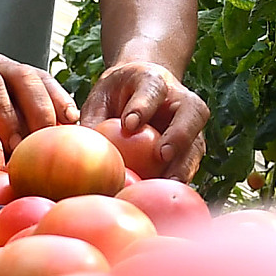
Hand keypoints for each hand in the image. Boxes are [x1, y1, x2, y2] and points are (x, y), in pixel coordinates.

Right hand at [0, 53, 77, 153]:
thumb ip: (5, 125)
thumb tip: (41, 158)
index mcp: (2, 71)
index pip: (38, 77)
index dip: (58, 97)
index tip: (74, 122)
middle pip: (23, 76)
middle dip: (41, 107)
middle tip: (48, 140)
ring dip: (9, 116)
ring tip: (18, 148)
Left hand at [84, 60, 208, 179]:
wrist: (143, 89)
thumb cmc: (116, 94)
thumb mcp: (100, 98)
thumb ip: (93, 119)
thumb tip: (79, 148)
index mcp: (153, 80)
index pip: (152, 90)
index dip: (142, 106)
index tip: (129, 123)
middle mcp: (180, 100)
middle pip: (191, 114)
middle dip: (179, 134)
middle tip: (163, 155)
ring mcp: (191, 125)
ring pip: (196, 142)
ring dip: (186, 164)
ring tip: (170, 184)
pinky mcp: (193, 146)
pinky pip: (191, 163)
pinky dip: (181, 179)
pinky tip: (166, 195)